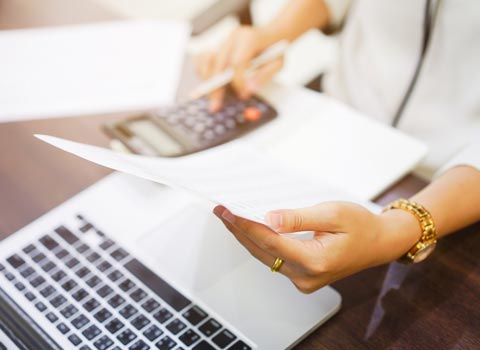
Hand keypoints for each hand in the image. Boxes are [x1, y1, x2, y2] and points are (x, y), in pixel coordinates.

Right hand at [195, 26, 283, 111]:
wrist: (270, 37)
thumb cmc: (274, 52)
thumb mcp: (278, 64)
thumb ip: (264, 75)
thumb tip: (248, 89)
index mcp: (249, 38)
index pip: (237, 61)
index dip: (238, 81)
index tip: (242, 95)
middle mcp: (233, 38)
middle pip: (218, 62)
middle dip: (216, 87)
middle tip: (216, 105)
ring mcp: (223, 42)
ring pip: (206, 59)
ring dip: (206, 80)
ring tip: (210, 98)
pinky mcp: (217, 47)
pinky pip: (201, 58)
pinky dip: (201, 71)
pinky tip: (206, 85)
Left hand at [213, 202, 419, 292]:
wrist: (379, 243)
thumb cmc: (361, 226)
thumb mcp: (332, 213)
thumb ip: (299, 218)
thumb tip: (269, 219)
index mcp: (315, 261)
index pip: (270, 241)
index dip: (246, 225)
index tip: (227, 211)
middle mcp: (306, 276)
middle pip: (262, 251)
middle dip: (240, 230)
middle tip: (221, 210)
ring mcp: (303, 280)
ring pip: (265, 257)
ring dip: (247, 237)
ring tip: (230, 217)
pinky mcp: (302, 277)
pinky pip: (274, 260)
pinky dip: (260, 244)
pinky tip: (250, 229)